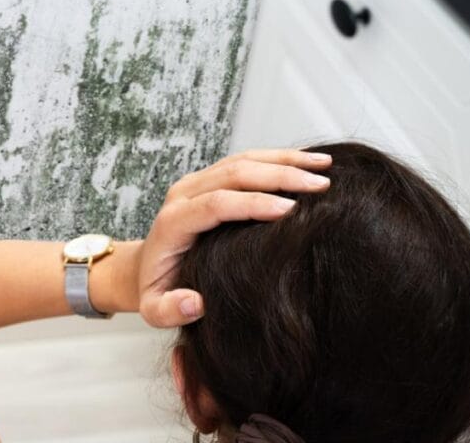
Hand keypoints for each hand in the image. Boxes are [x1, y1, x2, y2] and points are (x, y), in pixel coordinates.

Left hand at [137, 149, 332, 327]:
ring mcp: (196, 182)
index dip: (253, 204)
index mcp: (172, 223)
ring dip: (285, 161)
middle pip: (234, 174)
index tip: (290, 211)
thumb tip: (195, 303)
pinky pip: (245, 160)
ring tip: (325, 167)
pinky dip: (278, 158)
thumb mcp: (154, 310)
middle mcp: (182, 194)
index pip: (215, 204)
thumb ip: (169, 311)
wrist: (143, 267)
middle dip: (280, 176)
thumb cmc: (155, 290)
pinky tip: (307, 161)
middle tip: (321, 186)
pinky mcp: (208, 178)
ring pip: (243, 160)